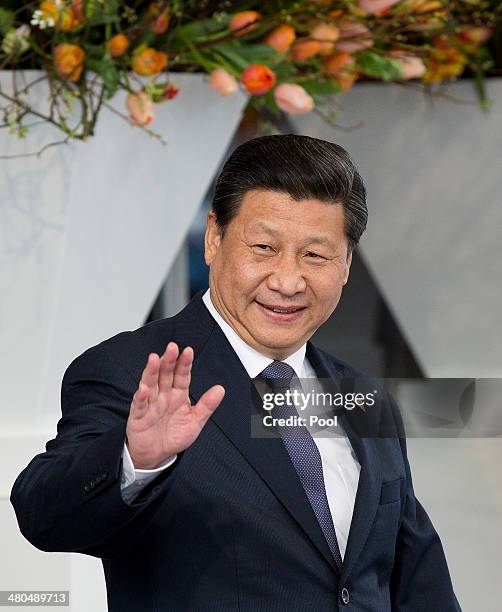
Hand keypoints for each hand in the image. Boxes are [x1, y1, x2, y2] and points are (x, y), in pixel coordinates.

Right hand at [125, 342, 224, 468]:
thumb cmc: (173, 436)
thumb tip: (220, 390)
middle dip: (168, 360)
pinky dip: (141, 397)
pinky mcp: (139, 416)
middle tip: (172, 348)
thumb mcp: (195, 421)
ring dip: (152, 371)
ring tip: (155, 359)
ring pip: (150, 384)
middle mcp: (164, 395)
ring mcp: (151, 404)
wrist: (156, 455)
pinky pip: (140, 405)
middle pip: (165, 374)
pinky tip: (144, 389)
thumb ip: (207, 405)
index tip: (188, 351)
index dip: (185, 363)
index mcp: (178, 394)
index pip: (182, 375)